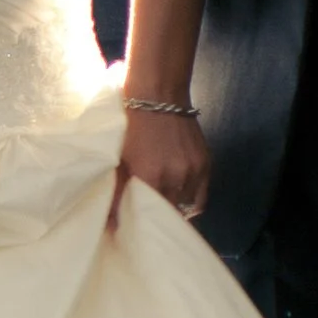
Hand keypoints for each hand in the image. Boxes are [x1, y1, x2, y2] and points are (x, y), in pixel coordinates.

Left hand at [112, 103, 208, 227]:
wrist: (158, 93)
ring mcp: (194, 170)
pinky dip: (191, 199)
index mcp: (151, 176)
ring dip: (176, 208)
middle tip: (147, 214)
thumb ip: (116, 191)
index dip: (141, 221)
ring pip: (189, 206)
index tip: (132, 223)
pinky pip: (202, 193)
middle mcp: (176, 177)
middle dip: (158, 216)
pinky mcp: (206, 162)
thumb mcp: (118, 156)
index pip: (149, 215)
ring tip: (164, 205)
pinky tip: (180, 196)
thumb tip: (112, 224)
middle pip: (170, 213)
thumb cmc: (130, 122)